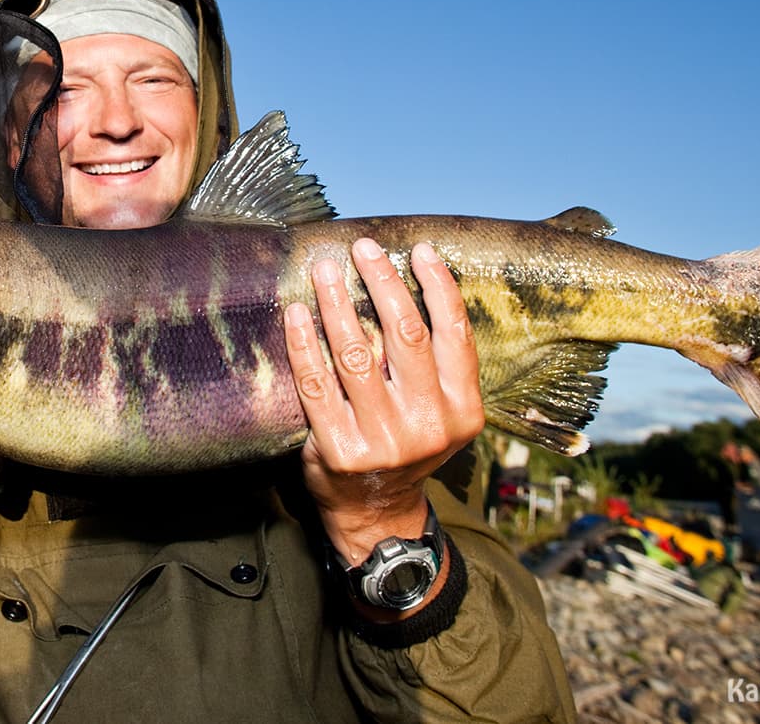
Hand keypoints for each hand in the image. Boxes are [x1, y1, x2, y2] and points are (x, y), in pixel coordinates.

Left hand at [284, 238, 483, 573]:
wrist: (377, 511)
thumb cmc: (408, 443)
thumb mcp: (441, 412)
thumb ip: (434, 364)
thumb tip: (405, 284)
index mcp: (462, 409)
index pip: (454, 334)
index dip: (438, 286)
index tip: (418, 250)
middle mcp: (428, 424)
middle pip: (405, 335)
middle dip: (383, 282)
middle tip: (363, 249)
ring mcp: (383, 439)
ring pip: (356, 354)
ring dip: (338, 302)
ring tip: (325, 270)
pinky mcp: (339, 449)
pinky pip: (316, 384)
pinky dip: (304, 344)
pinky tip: (297, 314)